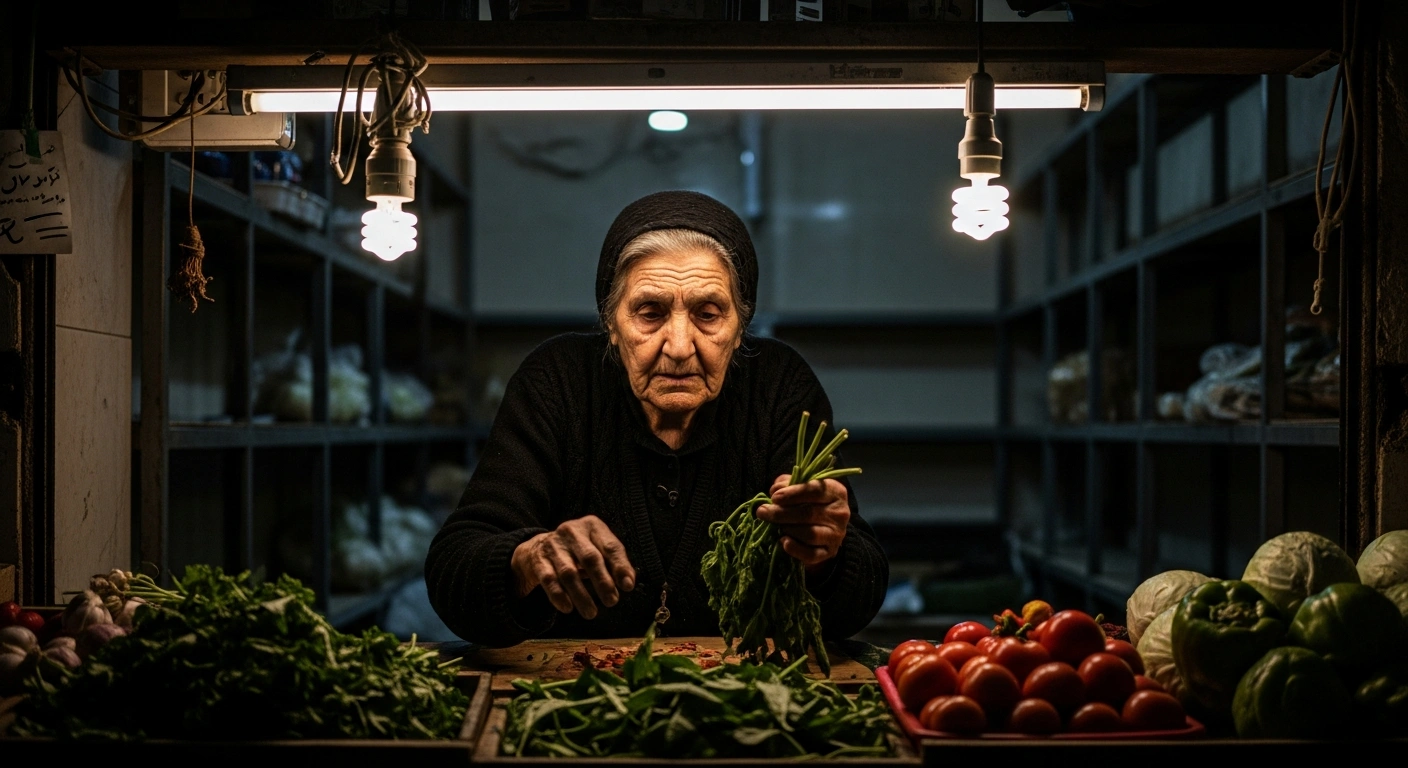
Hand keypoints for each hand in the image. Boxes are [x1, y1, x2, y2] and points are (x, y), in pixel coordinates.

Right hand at [511, 515, 635, 618]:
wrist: (538, 548)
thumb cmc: (577, 551)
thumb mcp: (597, 549)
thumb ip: (614, 563)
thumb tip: (628, 583)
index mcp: (592, 526)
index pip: (611, 546)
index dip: (620, 567)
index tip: (627, 586)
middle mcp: (572, 532)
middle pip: (590, 558)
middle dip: (603, 581)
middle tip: (612, 601)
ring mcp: (553, 545)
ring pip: (569, 572)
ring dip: (581, 595)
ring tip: (591, 613)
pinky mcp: (538, 561)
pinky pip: (549, 580)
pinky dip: (559, 596)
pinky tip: (568, 608)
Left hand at [755, 474, 849, 571]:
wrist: (822, 526)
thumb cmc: (808, 501)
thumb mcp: (800, 486)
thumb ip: (787, 483)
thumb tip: (775, 490)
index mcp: (835, 492)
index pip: (815, 490)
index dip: (793, 494)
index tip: (774, 497)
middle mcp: (840, 513)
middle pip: (809, 513)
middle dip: (781, 513)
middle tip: (762, 512)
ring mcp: (836, 534)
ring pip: (810, 534)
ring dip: (788, 530)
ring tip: (776, 526)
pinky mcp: (830, 552)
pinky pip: (811, 555)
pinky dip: (795, 549)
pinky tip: (784, 542)